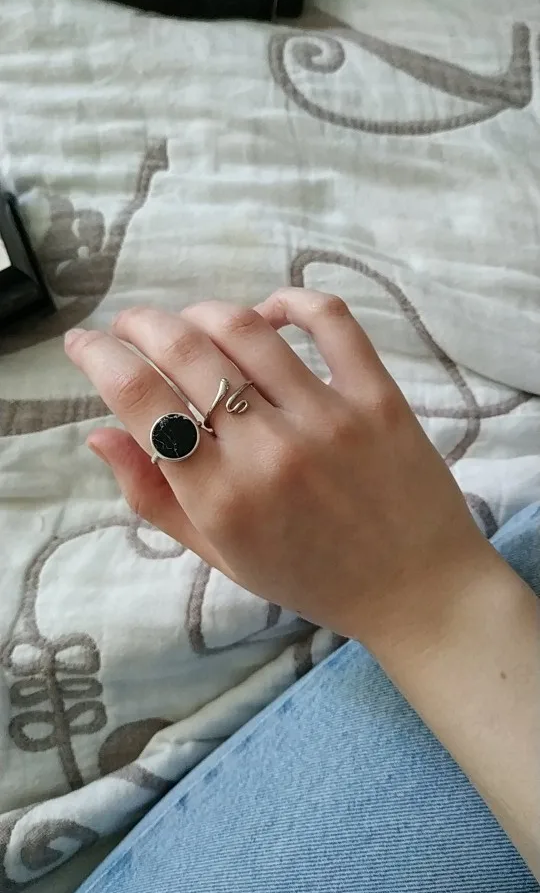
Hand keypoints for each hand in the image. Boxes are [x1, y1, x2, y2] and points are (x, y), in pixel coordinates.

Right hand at [65, 289, 488, 643]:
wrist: (416, 590)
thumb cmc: (311, 579)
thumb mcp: (221, 556)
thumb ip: (155, 498)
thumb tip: (100, 435)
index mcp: (221, 498)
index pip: (141, 401)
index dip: (99, 358)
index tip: (85, 344)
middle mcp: (268, 450)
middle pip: (184, 350)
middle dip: (139, 324)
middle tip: (130, 327)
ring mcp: (327, 417)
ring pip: (245, 328)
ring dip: (201, 312)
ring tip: (190, 324)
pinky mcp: (377, 397)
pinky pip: (330, 321)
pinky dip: (290, 301)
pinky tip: (269, 312)